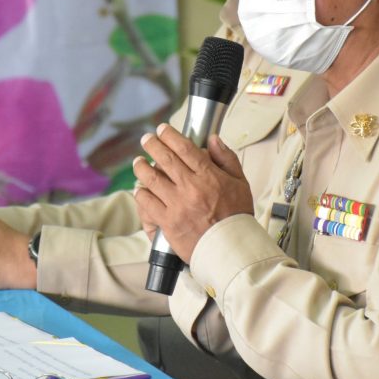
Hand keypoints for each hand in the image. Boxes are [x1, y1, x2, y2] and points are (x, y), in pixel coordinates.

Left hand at [133, 124, 252, 262]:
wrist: (232, 249)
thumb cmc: (237, 216)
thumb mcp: (240, 183)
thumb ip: (226, 158)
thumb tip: (213, 139)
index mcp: (208, 176)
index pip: (185, 148)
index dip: (170, 135)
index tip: (163, 129)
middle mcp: (190, 188)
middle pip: (165, 159)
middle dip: (152, 145)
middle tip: (147, 139)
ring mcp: (177, 205)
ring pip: (152, 179)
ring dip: (142, 167)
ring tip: (138, 162)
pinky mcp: (168, 222)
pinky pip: (148, 203)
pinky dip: (142, 193)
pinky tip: (140, 189)